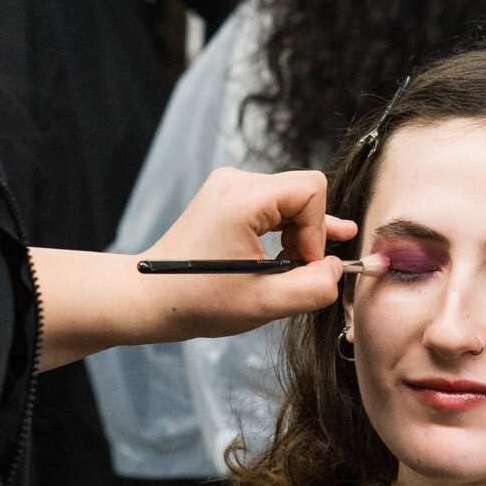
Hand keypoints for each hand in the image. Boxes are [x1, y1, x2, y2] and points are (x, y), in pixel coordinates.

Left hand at [141, 165, 357, 335]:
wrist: (150, 297)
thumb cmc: (197, 300)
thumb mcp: (264, 303)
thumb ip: (313, 287)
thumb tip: (335, 269)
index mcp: (241, 199)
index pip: (310, 191)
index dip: (318, 230)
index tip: (302, 266)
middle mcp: (234, 182)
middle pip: (301, 194)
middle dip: (309, 235)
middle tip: (301, 271)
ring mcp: (228, 187)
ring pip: (288, 200)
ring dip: (296, 236)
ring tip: (294, 266)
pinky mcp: (225, 198)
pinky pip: (271, 206)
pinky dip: (281, 232)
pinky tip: (290, 253)